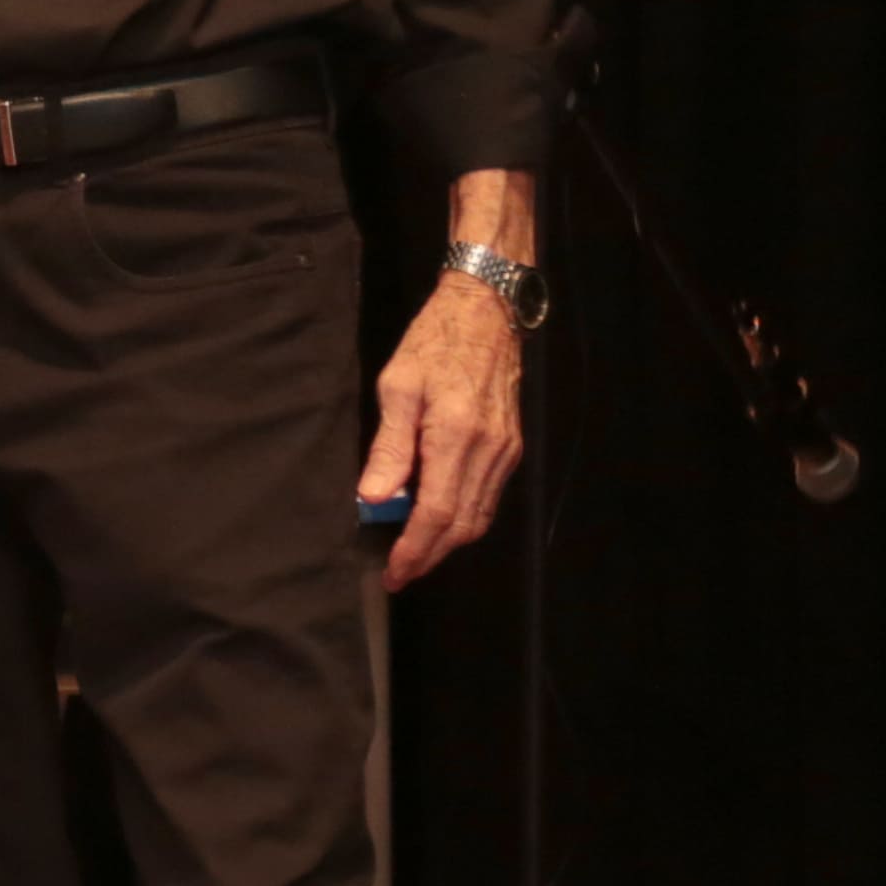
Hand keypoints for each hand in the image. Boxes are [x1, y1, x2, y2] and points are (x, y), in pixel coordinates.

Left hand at [359, 271, 526, 590]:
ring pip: (480, 517)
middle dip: (430, 556)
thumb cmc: (434, 342)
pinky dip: (464, 518)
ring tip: (413, 554)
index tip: (393, 572)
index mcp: (456, 434)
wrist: (486, 312)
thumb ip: (389, 447)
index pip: (437, 512)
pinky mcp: (511, 447)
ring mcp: (505, 451)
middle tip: (399, 573)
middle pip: (462, 525)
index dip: (415, 549)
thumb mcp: (398, 387)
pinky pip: (488, 497)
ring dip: (447, 542)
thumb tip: (373, 498)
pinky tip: (438, 521)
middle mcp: (488, 450)